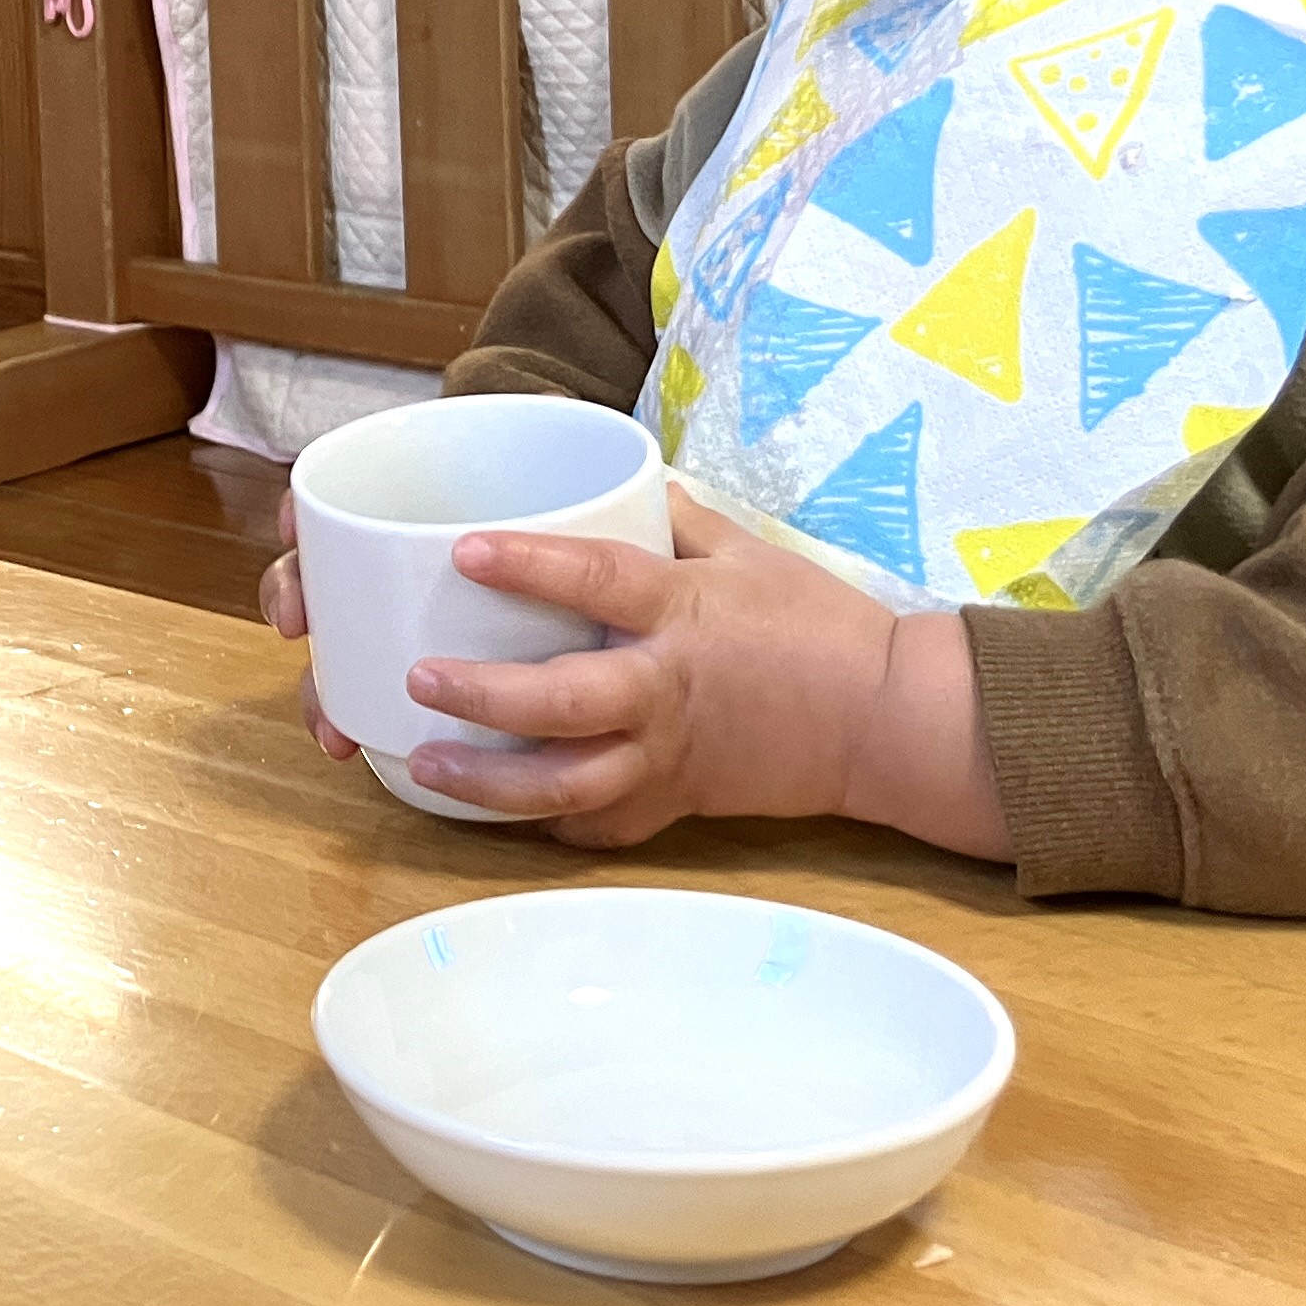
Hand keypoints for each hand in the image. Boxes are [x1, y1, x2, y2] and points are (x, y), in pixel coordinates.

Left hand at [262, 483, 1008, 858]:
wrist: (885, 721)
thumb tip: (624, 480)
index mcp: (684, 612)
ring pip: (569, 784)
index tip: (466, 549)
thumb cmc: (820, 627)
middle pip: (564, 702)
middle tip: (420, 677)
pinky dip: (548, 821)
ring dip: (491, 781)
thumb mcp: (751, 552)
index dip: (529, 564)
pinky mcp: (678, 805)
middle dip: (483, 695)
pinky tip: (501, 809)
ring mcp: (669, 757)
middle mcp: (667, 690)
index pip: (597, 580)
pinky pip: (603, 825)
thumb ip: (678, 518)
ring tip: (427, 762)